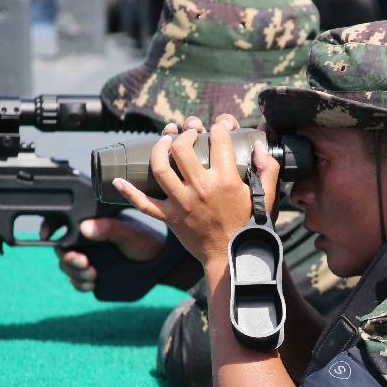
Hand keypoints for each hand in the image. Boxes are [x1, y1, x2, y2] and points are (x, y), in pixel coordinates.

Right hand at [41, 217, 165, 291]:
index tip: (48, 235)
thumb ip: (108, 228)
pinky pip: (77, 281)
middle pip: (62, 249)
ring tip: (92, 274)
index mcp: (92, 224)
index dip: (50, 227)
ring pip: (67, 267)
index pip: (63, 223)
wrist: (159, 264)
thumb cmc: (146, 241)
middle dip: (68, 258)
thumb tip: (84, 227)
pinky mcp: (93, 275)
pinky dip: (80, 284)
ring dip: (74, 272)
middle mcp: (87, 241)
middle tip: (84, 262)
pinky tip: (91, 284)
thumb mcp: (129, 232)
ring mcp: (89, 259)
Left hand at [112, 114, 279, 269]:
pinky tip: (118, 180)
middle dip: (183, 134)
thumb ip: (268, 169)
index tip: (220, 128)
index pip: (219, 141)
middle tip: (188, 133)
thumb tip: (258, 144)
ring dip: (158, 150)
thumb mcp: (268, 198)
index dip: (220, 126)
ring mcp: (183, 204)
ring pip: (160, 169)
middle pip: (182, 149)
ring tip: (163, 141)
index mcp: (227, 181)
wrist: (233, 259)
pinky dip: (129, 192)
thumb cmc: (251, 227)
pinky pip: (144, 204)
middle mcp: (202, 189)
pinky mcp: (170, 218)